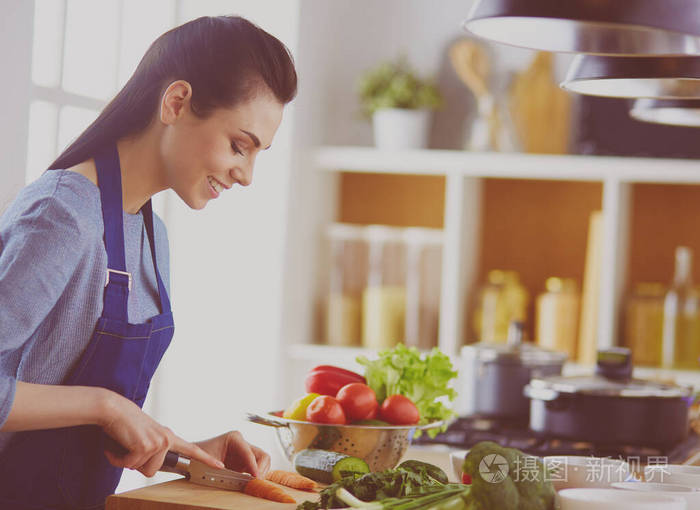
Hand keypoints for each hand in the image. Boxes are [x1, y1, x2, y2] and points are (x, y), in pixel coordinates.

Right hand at [99, 391, 224, 476]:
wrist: (114, 410)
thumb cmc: (126, 424)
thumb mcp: (146, 437)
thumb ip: (154, 450)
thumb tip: (150, 467)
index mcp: (168, 437)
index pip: (192, 449)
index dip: (206, 459)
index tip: (219, 466)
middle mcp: (166, 439)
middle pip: (153, 470)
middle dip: (137, 464)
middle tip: (131, 447)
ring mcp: (158, 442)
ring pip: (141, 469)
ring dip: (127, 460)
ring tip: (124, 444)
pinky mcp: (145, 445)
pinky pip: (128, 464)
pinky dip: (117, 458)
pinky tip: (116, 445)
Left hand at [196, 431, 270, 477]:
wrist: (192, 456)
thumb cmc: (198, 455)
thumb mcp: (208, 460)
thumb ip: (224, 468)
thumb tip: (237, 477)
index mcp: (234, 438)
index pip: (249, 453)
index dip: (254, 466)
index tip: (256, 478)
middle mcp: (242, 443)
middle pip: (262, 455)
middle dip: (261, 469)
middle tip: (256, 482)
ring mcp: (245, 452)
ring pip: (263, 461)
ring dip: (261, 472)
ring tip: (254, 484)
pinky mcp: (244, 461)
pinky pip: (258, 467)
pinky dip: (258, 474)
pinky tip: (252, 482)